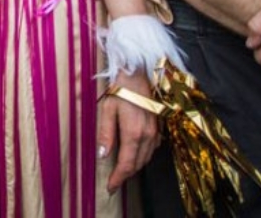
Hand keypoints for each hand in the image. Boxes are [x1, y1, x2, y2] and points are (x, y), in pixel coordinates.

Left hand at [98, 70, 161, 191]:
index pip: (126, 164)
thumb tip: (102, 155)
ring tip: (121, 171)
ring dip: (134, 167)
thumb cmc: (119, 89)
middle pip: (137, 165)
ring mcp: (155, 133)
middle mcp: (147, 137)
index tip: (110, 187)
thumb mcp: (107, 109)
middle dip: (125, 175)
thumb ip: (106, 133)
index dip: (118, 179)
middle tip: (113, 182)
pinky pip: (152, 150)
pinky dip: (142, 157)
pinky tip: (134, 155)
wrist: (137, 73)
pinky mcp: (158, 128)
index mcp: (133, 134)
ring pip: (146, 159)